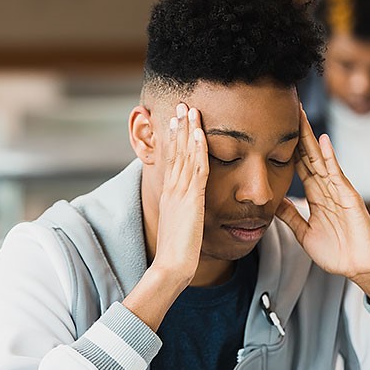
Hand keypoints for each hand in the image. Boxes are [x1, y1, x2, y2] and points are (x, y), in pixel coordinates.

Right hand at [152, 103, 209, 286]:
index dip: (174, 138)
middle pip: (175, 150)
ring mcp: (180, 192)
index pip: (171, 158)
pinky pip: (196, 168)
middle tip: (181, 104)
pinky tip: (199, 133)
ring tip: (190, 109)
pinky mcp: (191, 198)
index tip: (177, 120)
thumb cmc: (177, 252)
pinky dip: (197, 149)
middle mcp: (172, 188)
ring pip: (184, 154)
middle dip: (179, 126)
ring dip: (188, 130)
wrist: (172, 265)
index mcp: (169, 193)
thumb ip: (183, 212)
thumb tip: (186, 208)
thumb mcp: (179, 225)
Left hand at [276, 107, 369, 301]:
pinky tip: (323, 142)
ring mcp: (338, 191)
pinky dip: (330, 158)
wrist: (359, 267)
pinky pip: (337, 175)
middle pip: (309, 156)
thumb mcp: (304, 233)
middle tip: (287, 111)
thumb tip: (274, 202)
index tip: (275, 131)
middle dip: (298, 135)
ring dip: (311, 139)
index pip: (299, 167)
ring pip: (321, 160)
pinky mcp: (349, 198)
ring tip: (300, 117)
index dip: (288, 149)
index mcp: (316, 197)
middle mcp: (327, 189)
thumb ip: (290, 216)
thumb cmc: (336, 252)